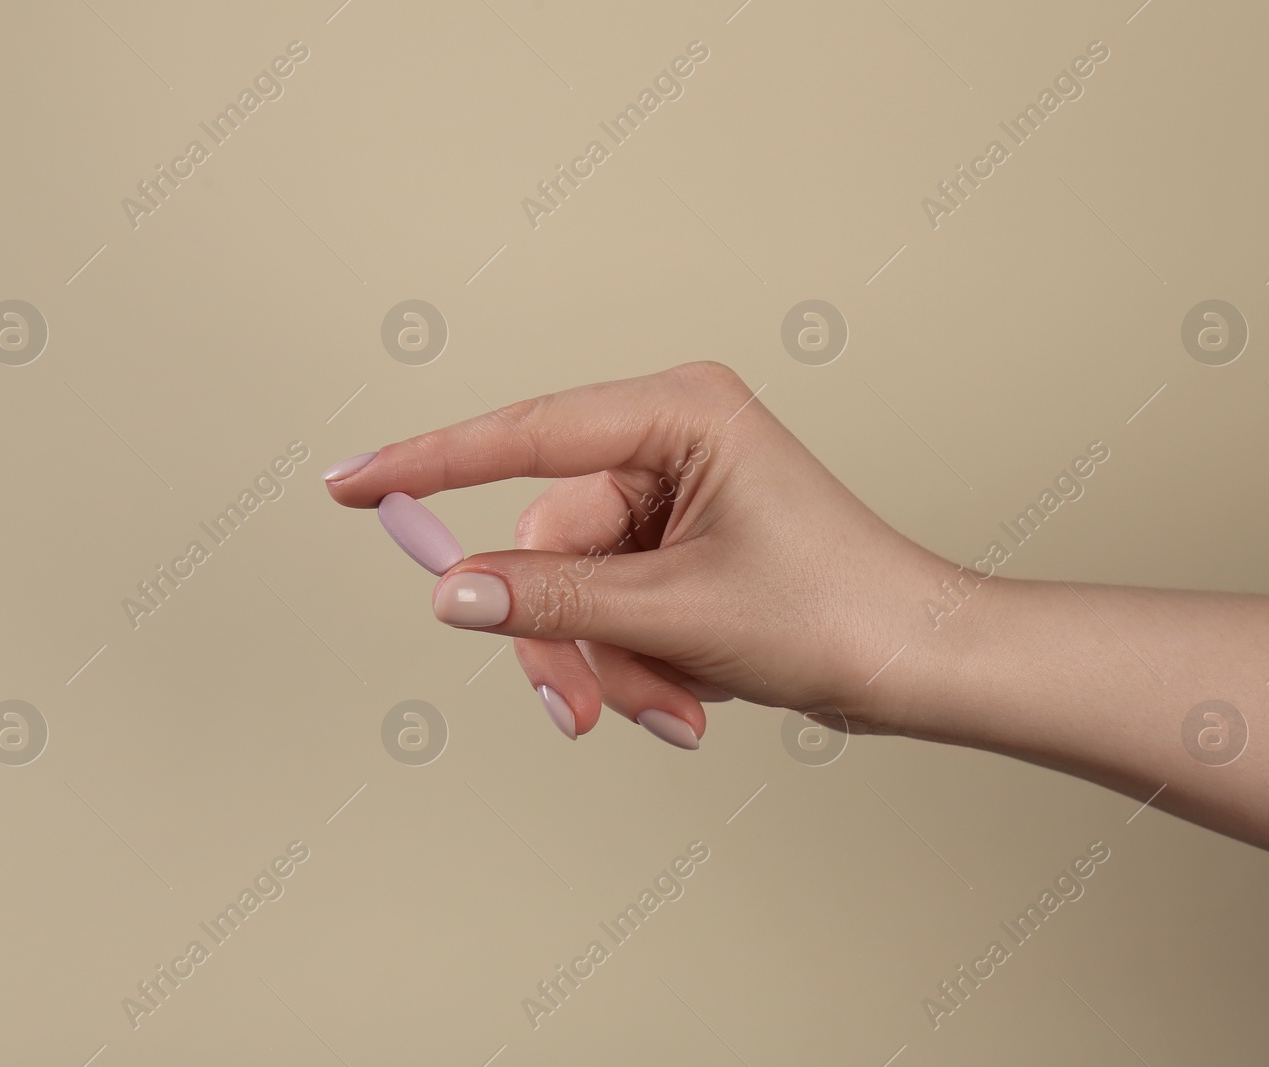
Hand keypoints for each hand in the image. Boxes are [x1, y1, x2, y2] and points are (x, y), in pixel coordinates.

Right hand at [323, 361, 976, 747]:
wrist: (918, 663)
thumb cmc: (835, 611)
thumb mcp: (676, 611)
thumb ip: (552, 599)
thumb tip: (452, 591)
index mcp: (680, 414)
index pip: (525, 435)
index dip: (429, 464)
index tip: (350, 484)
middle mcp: (670, 441)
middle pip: (547, 543)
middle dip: (566, 639)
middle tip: (580, 716)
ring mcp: (674, 495)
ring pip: (575, 590)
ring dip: (610, 664)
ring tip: (674, 711)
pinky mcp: (679, 544)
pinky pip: (611, 607)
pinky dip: (634, 662)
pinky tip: (690, 694)